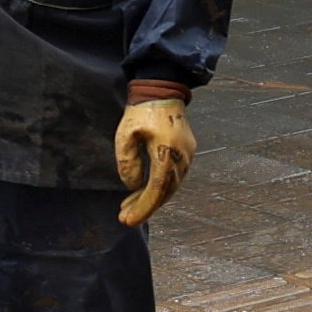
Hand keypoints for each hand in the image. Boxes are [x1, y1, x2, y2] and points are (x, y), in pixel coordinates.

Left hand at [111, 91, 194, 225]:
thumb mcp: (125, 134)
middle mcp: (182, 159)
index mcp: (167, 152)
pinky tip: (142, 191)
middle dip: (145, 208)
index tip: (128, 220)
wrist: (163, 90)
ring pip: (169, 187)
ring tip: (130, 208)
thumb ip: (127, 161)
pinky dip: (158, 188)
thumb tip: (133, 185)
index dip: (143, 207)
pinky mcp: (185, 153)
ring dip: (150, 199)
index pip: (157, 189)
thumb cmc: (142, 110)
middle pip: (165, 193)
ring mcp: (187, 157)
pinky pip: (172, 177)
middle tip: (125, 219)